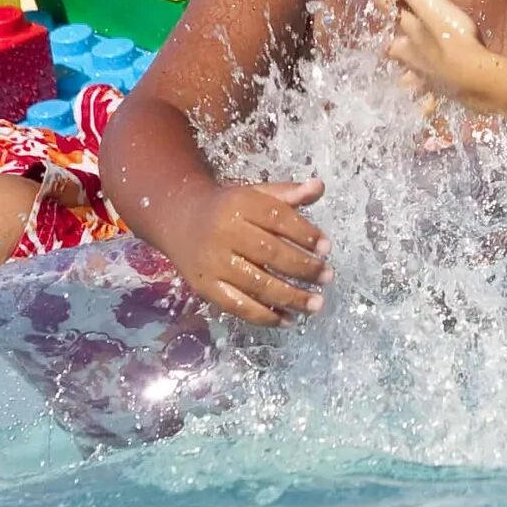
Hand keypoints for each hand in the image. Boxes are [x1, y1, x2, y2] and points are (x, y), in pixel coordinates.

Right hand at [160, 180, 329, 325]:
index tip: (327, 248)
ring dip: (291, 297)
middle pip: (270, 253)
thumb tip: (319, 186)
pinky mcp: (206, 287)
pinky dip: (265, 316)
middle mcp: (225, 233)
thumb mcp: (255, 194)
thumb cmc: (228, 208)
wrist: (179, 219)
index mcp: (241, 205)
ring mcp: (214, 263)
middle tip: (327, 277)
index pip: (278, 218)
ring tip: (316, 304)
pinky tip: (288, 319)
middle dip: (303, 268)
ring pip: (257, 284)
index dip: (305, 234)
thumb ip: (288, 193)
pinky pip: (238, 306)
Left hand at [364, 0, 506, 108]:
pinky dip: (424, 106)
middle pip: (395, 50)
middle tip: (386, 44)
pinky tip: (423, 111)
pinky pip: (429, 103)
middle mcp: (412, 57)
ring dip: (403, 78)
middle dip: (390, 45)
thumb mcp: (429, 4)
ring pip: (408, 79)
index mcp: (408, 33)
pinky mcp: (442, 93)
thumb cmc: (454, 37)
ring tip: (402, 79)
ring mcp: (426, 78)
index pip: (389, 7)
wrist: (473, 78)